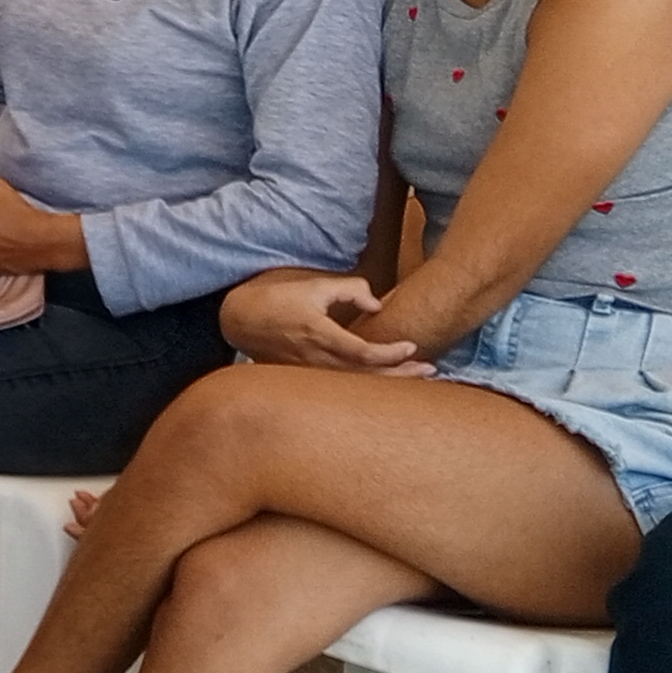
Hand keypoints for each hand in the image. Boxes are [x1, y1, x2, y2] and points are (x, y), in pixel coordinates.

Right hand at [220, 268, 424, 372]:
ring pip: (357, 384)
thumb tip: (377, 305)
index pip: (361, 352)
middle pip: (366, 375)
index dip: (389, 353)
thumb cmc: (277, 300)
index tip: (411, 346)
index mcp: (318, 334)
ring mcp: (311, 372)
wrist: (240, 321)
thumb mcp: (313, 286)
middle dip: (400, 375)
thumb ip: (349, 290)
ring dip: (388, 383)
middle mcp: (316, 358)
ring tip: (417, 378)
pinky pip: (343, 386)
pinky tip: (386, 382)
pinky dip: (368, 385)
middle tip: (431, 371)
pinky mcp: (307, 378)